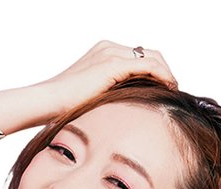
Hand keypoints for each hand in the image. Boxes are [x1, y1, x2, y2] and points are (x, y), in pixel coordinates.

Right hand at [38, 40, 178, 114]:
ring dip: (166, 73)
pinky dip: (162, 75)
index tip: (163, 87)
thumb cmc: (64, 104)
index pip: (138, 55)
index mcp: (103, 52)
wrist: (48, 101)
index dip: (155, 70)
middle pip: (149, 53)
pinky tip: (168, 88)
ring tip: (172, 90)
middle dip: (164, 70)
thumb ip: (110, 93)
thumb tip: (126, 108)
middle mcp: (109, 48)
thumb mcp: (92, 95)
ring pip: (152, 57)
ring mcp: (111, 54)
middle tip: (171, 89)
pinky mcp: (113, 64)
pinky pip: (148, 66)